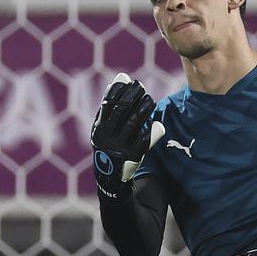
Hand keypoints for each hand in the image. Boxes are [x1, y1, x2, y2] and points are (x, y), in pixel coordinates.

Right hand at [91, 73, 164, 199]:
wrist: (109, 177)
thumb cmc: (109, 143)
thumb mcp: (103, 127)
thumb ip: (111, 105)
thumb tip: (120, 78)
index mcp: (99, 128)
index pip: (107, 104)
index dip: (118, 90)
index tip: (128, 81)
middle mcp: (107, 136)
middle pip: (120, 110)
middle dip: (131, 96)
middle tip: (141, 87)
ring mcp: (119, 147)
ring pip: (133, 123)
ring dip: (143, 109)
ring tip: (150, 100)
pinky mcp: (131, 157)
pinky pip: (142, 142)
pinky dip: (150, 132)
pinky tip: (157, 123)